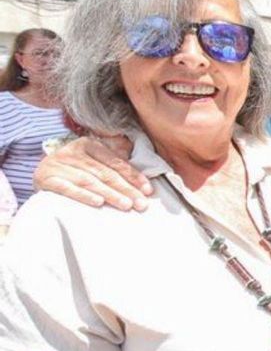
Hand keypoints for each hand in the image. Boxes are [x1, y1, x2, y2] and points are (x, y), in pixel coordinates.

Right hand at [34, 135, 149, 210]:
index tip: (148, 190)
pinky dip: (83, 195)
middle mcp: (73, 152)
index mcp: (89, 144)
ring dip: (110, 194)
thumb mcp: (94, 159)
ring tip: (126, 205)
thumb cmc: (75, 169)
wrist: (42, 175)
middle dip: (126, 189)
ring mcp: (58, 165)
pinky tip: (98, 202)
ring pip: (89, 181)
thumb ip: (114, 156)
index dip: (133, 176)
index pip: (116, 162)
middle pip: (105, 173)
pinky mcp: (46, 178)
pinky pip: (67, 188)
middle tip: (140, 203)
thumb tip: (133, 149)